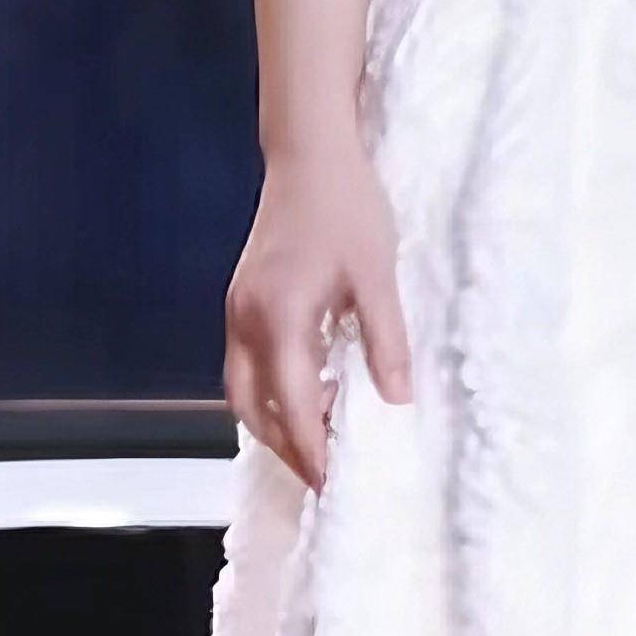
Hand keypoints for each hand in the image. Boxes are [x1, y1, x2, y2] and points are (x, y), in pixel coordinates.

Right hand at [222, 131, 413, 494]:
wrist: (310, 150)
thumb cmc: (347, 205)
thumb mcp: (376, 272)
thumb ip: (385, 339)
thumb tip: (397, 400)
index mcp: (278, 318)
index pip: (291, 406)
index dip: (313, 450)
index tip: (335, 485)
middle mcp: (246, 321)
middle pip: (252, 408)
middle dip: (286, 445)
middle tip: (326, 472)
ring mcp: (238, 308)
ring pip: (242, 389)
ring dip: (275, 419)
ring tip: (322, 435)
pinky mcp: (242, 297)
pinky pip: (246, 362)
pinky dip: (270, 389)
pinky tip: (310, 385)